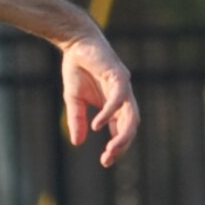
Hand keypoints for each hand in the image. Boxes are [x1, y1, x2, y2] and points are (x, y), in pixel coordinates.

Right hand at [60, 31, 138, 168]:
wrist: (76, 43)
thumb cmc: (78, 69)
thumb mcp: (74, 100)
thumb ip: (77, 120)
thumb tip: (77, 143)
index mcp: (115, 105)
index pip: (121, 130)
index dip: (116, 147)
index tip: (105, 162)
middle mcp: (123, 98)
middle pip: (130, 126)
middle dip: (122, 145)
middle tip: (108, 158)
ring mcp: (124, 87)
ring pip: (131, 116)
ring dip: (122, 134)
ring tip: (111, 149)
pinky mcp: (119, 75)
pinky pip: (119, 99)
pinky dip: (109, 113)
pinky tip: (98, 125)